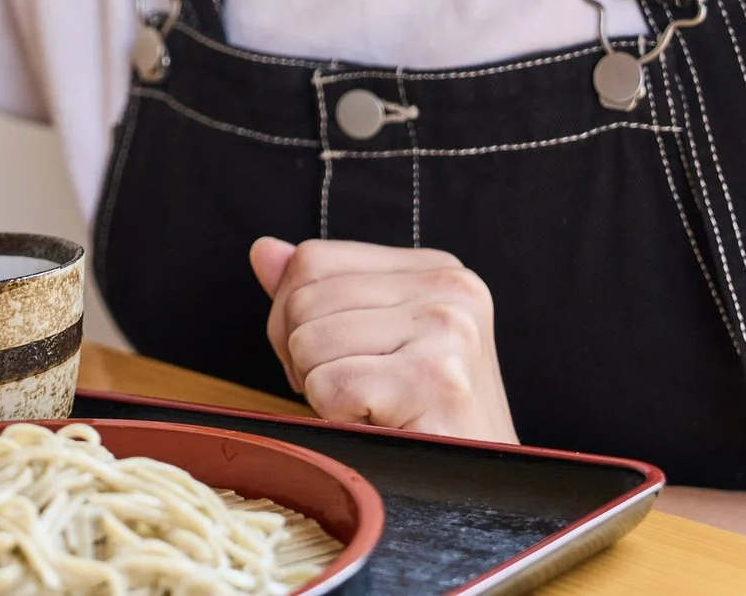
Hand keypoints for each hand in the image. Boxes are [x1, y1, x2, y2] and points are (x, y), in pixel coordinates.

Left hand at [250, 236, 517, 442]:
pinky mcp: (436, 380)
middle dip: (304, 359)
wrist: (482, 493)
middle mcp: (449, 288)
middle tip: (354, 396)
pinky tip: (383, 427)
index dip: (294, 318)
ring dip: (322, 392)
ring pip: (309, 343)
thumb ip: (320, 292)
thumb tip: (263, 251)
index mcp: (436, 270)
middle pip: (303, 300)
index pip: (312, 261)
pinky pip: (330, 387)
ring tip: (372, 410)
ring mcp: (448, 331)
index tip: (334, 360)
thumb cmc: (423, 420)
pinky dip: (338, 418)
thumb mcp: (374, 340)